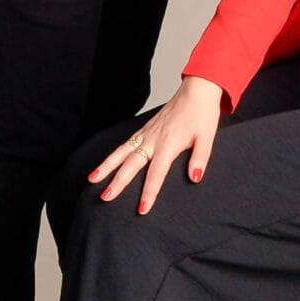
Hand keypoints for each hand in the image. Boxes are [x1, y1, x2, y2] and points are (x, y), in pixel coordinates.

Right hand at [88, 78, 223, 214]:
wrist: (196, 92)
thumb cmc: (202, 115)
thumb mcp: (207, 137)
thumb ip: (200, 158)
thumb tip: (194, 179)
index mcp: (169, 143)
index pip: (157, 173)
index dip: (149, 192)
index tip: (142, 208)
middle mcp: (153, 139)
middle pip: (132, 164)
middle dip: (118, 182)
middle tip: (106, 198)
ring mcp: (146, 134)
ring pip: (121, 152)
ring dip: (106, 167)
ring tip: (92, 180)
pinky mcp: (143, 130)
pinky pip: (124, 144)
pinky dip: (112, 155)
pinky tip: (103, 165)